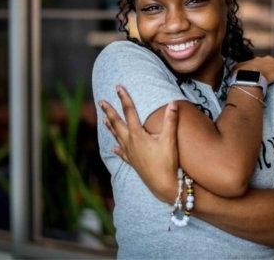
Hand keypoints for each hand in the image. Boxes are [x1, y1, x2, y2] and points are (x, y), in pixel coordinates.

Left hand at [99, 85, 178, 203]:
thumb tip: (172, 102)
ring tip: (103, 119)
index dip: (124, 98)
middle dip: (109, 111)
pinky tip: (114, 148)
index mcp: (137, 135)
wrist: (164, 185)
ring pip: (117, 137)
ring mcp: (130, 154)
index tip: (118, 87)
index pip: (129, 112)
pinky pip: (122, 153)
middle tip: (101, 102)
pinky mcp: (133, 163)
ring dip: (110, 127)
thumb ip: (171, 120)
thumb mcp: (170, 140)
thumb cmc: (167, 162)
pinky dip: (117, 149)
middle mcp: (130, 143)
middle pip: (117, 124)